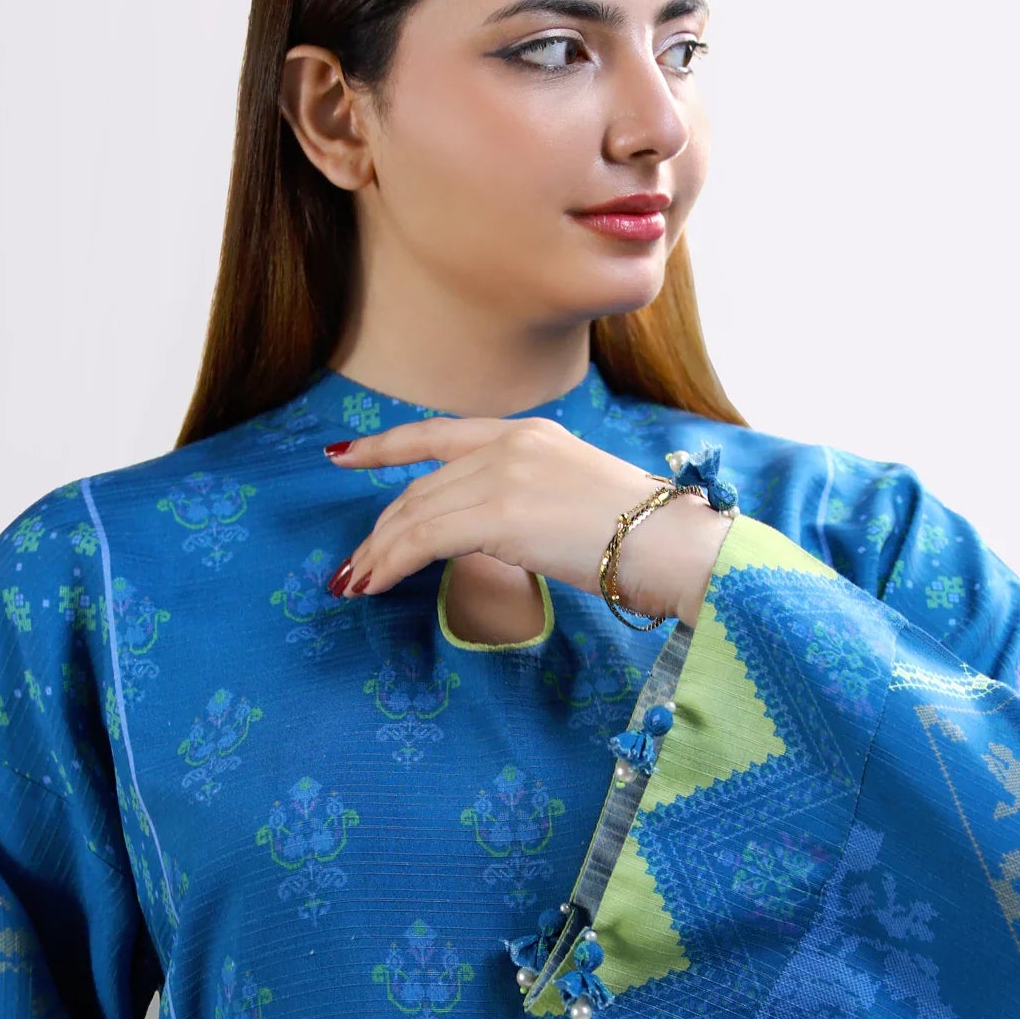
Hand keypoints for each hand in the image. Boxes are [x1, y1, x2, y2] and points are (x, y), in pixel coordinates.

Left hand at [322, 415, 731, 627]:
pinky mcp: (500, 513)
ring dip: (377, 552)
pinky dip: (389, 563)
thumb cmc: (647, 539)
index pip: (439, 435)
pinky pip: (423, 539)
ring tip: (356, 583)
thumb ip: (530, 500)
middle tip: (354, 565)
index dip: (384, 447)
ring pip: (414, 513)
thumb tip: (498, 532)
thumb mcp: (580, 499)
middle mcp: (511, 443)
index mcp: (531, 434)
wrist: (677, 545)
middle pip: (420, 487)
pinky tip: (374, 585)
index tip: (342, 455)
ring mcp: (504, 475)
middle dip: (379, 529)